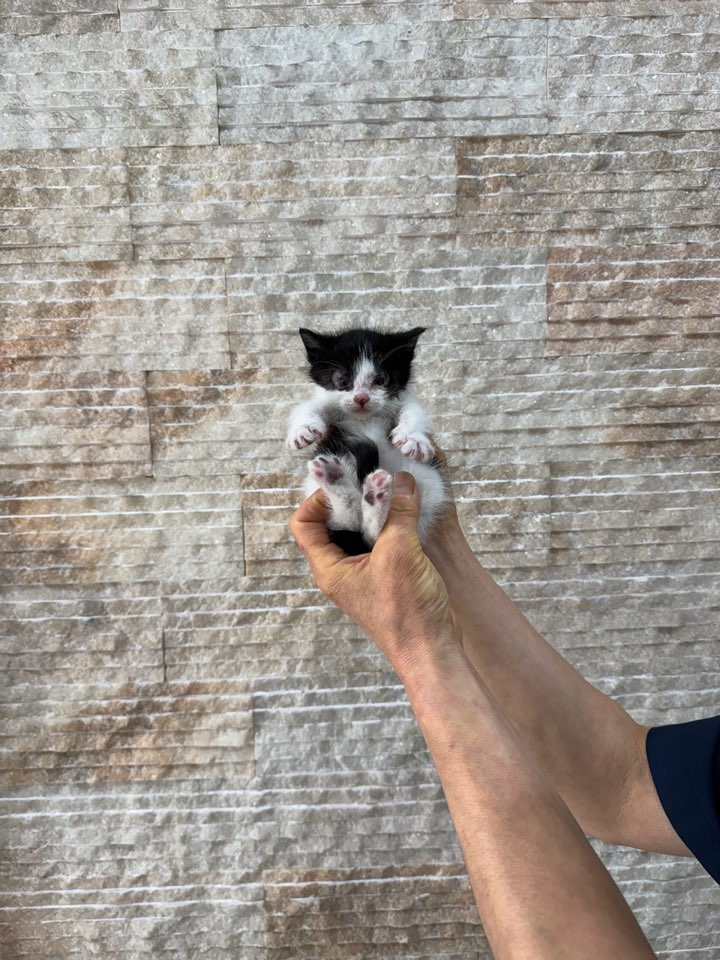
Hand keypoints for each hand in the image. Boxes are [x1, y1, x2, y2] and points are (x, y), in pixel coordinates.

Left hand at [289, 471, 463, 677]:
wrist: (431, 651)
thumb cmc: (408, 614)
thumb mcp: (401, 553)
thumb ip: (398, 512)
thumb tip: (401, 480)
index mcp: (330, 568)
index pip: (303, 524)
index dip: (318, 499)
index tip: (346, 484)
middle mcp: (340, 570)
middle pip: (330, 523)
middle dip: (349, 499)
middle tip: (370, 480)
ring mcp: (361, 574)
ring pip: (357, 532)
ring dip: (371, 510)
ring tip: (390, 491)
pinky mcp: (383, 576)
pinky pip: (377, 542)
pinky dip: (388, 523)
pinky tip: (406, 511)